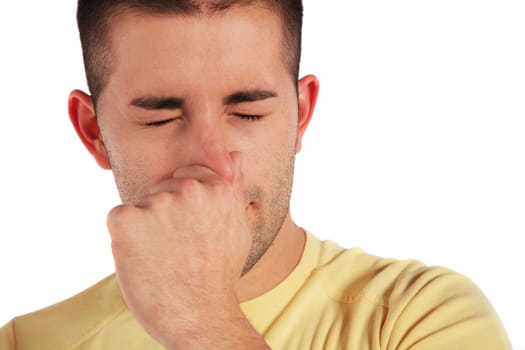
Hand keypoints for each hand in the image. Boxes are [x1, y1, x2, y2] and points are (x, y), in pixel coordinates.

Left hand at [107, 153, 265, 347]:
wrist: (200, 317)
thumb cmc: (219, 275)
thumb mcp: (238, 227)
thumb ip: (233, 188)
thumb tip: (235, 155)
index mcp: (217, 186)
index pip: (188, 176)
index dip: (185, 206)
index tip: (191, 232)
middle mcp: (188, 188)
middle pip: (162, 190)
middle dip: (164, 213)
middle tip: (177, 248)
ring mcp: (157, 202)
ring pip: (141, 206)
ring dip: (146, 228)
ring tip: (162, 258)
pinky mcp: (127, 219)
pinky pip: (119, 219)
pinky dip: (124, 238)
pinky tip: (144, 260)